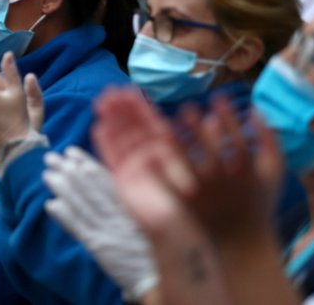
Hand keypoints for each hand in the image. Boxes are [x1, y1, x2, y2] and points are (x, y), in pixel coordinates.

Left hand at [44, 147, 157, 300]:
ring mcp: (109, 229)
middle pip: (90, 187)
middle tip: (51, 156)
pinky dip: (64, 216)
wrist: (161, 275)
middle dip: (69, 170)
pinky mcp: (101, 247)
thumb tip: (111, 175)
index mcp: (134, 202)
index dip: (87, 162)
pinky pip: (79, 229)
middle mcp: (120, 213)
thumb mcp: (151, 213)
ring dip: (63, 188)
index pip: (106, 177)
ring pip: (81, 203)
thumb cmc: (158, 245)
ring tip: (47, 174)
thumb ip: (131, 196)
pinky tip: (51, 204)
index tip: (71, 151)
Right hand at [92, 87, 195, 233]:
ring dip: (110, 120)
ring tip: (102, 102)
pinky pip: (111, 157)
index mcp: (162, 148)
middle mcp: (145, 154)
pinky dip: (105, 143)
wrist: (177, 226)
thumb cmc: (187, 198)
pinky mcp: (121, 178)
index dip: (137, 106)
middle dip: (120, 109)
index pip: (147, 122)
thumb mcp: (194, 164)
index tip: (129, 89)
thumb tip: (213, 119)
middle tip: (111, 90)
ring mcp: (131, 165)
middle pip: (130, 127)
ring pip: (119, 137)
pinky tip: (100, 127)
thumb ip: (204, 145)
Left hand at [171, 98, 283, 242]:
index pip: (239, 140)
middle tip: (187, 107)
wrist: (240, 242)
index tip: (216, 97)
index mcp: (247, 173)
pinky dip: (160, 166)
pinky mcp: (186, 204)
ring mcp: (205, 194)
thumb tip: (256, 109)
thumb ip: (270, 141)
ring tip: (164, 123)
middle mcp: (225, 183)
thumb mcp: (273, 173)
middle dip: (200, 129)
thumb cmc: (257, 201)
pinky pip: (169, 182)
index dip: (229, 117)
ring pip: (187, 166)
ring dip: (176, 144)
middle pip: (211, 152)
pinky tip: (151, 148)